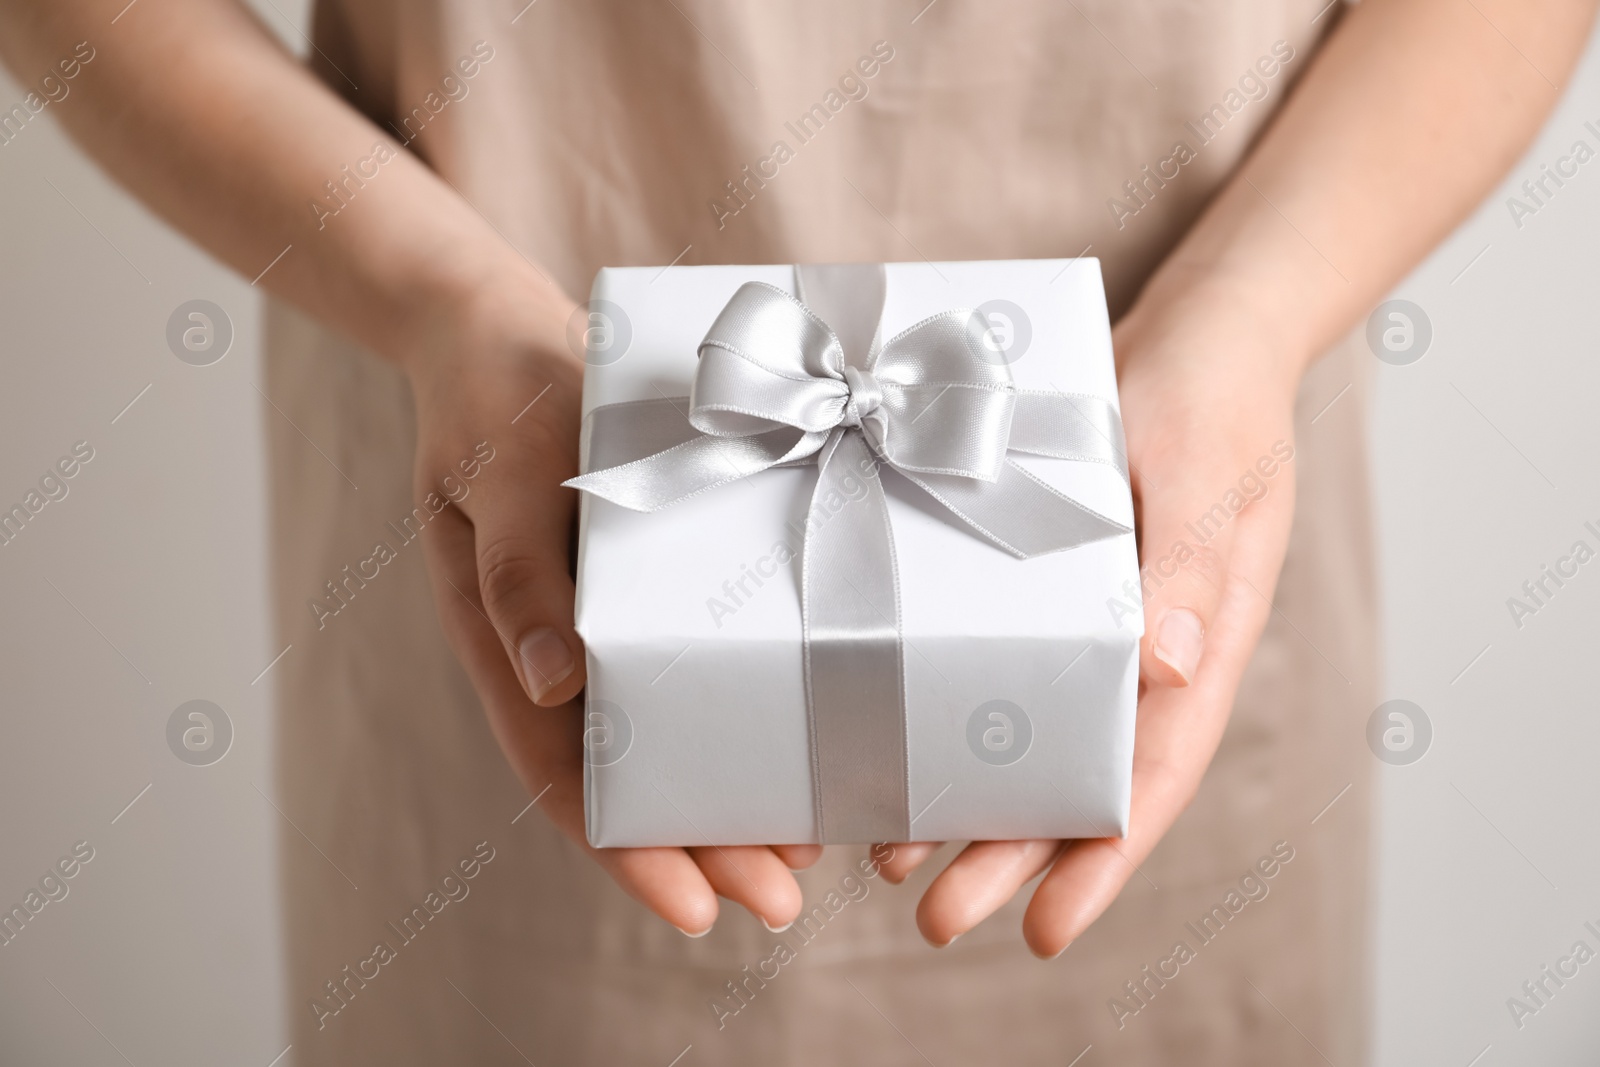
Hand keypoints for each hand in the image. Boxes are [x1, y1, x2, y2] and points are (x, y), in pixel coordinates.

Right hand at [402, 272, 820, 935]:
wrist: (513, 327)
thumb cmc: (495, 398)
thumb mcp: (499, 473)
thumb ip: (515, 573)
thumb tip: (547, 685)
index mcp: (510, 644)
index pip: (563, 776)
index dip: (626, 849)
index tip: (692, 909)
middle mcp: (569, 649)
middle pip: (637, 775)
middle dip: (707, 844)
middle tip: (788, 897)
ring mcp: (619, 617)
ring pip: (679, 730)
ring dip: (739, 791)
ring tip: (817, 844)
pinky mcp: (664, 576)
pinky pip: (709, 656)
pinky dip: (755, 704)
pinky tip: (814, 733)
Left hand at [875, 285, 1303, 955]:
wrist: (1192, 330)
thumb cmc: (1210, 392)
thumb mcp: (1202, 466)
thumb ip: (1190, 559)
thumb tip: (1173, 666)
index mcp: (1201, 639)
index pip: (1152, 773)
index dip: (1102, 859)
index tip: (1045, 930)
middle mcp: (1145, 651)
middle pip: (1078, 778)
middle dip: (1010, 857)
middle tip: (934, 921)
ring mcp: (1095, 623)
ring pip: (1031, 736)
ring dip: (969, 804)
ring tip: (890, 857)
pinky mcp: (1046, 585)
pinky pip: (997, 664)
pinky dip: (950, 713)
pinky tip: (889, 746)